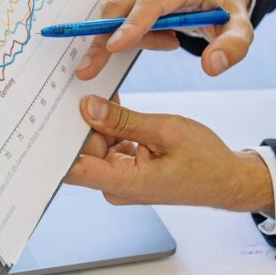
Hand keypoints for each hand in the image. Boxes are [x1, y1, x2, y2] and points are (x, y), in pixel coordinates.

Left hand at [66, 95, 273, 213]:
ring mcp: (121, 180)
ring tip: (103, 95)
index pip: (73, 169)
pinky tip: (116, 108)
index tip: (49, 117)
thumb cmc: (205, 160)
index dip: (56, 144)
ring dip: (99, 122)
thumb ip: (123, 120)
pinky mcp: (126, 171)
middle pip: (83, 151)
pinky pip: (109, 146)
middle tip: (83, 88)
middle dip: (82, 121)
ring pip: (96, 145)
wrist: (226, 180)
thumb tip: (88, 107)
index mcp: (124, 182)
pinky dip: (112, 128)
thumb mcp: (165, 130)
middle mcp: (116, 186)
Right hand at [75, 0, 252, 79]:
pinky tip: (160, 36)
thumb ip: (233, 47)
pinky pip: (117, 15)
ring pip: (117, 13)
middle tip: (89, 69)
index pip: (152, 2)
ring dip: (132, 38)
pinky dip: (130, 33)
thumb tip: (211, 66)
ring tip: (169, 42)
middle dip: (103, 39)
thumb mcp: (241, 29)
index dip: (131, 24)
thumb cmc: (224, 10)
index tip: (112, 47)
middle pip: (122, 6)